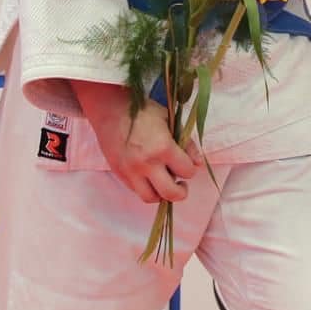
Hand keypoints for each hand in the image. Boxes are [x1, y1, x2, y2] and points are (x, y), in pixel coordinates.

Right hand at [72, 81, 201, 204]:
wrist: (111, 111)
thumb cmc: (144, 113)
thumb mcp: (171, 122)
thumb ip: (187, 143)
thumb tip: (198, 163)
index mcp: (163, 148)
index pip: (187, 171)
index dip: (191, 169)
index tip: (188, 164)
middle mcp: (146, 164)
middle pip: (170, 193)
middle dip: (181, 192)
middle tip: (182, 185)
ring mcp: (131, 172)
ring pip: (150, 198)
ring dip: (161, 194)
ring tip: (165, 183)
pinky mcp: (119, 174)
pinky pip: (136, 191)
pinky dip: (147, 188)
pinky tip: (151, 177)